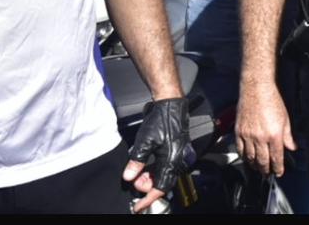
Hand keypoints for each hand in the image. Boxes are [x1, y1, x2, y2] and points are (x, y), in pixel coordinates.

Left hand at [124, 97, 191, 212]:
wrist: (171, 104)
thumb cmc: (161, 119)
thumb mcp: (144, 142)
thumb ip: (137, 162)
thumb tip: (129, 176)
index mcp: (172, 160)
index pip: (160, 187)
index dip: (148, 198)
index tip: (139, 205)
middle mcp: (178, 160)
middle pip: (162, 182)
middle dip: (147, 184)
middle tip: (134, 180)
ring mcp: (179, 155)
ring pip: (164, 174)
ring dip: (150, 176)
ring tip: (138, 171)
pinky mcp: (177, 150)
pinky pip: (167, 165)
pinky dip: (155, 168)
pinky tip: (146, 164)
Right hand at [236, 82, 295, 177]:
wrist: (256, 89)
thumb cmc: (271, 100)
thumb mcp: (285, 119)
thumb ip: (288, 136)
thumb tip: (292, 146)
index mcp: (274, 135)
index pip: (276, 158)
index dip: (278, 168)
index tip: (278, 172)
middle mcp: (260, 137)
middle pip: (262, 161)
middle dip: (266, 169)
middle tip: (268, 173)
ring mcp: (248, 135)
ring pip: (250, 157)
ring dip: (255, 165)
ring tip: (258, 168)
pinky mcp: (239, 131)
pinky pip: (240, 149)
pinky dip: (244, 156)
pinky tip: (247, 158)